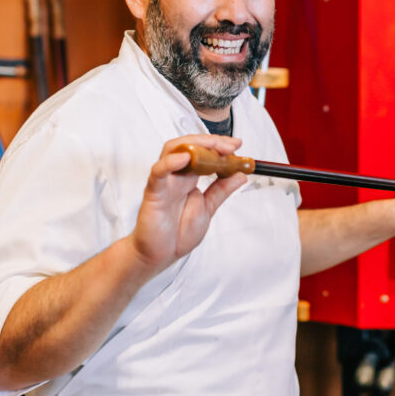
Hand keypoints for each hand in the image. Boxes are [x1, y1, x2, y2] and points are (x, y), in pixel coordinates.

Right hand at [129, 134, 246, 274]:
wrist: (162, 254)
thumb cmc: (178, 231)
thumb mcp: (208, 208)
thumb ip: (222, 190)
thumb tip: (241, 175)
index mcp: (190, 178)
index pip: (203, 152)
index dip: (219, 146)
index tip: (238, 145)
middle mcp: (177, 175)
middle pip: (188, 145)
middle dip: (210, 141)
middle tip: (230, 146)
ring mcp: (165, 181)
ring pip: (172, 151)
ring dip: (193, 144)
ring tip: (212, 145)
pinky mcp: (154, 192)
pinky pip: (158, 173)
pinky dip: (170, 163)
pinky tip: (184, 159)